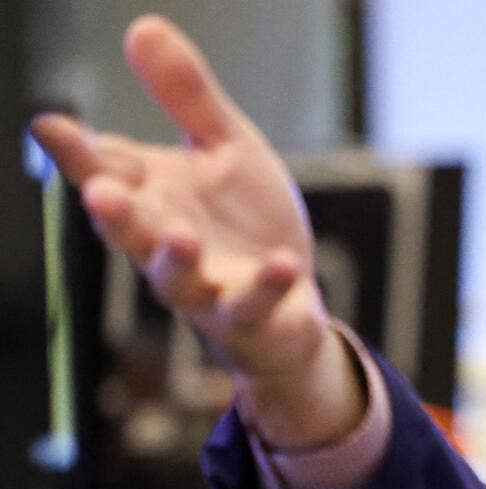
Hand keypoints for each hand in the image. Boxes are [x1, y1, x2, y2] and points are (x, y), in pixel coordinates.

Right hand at [30, 15, 358, 449]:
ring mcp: (204, 287)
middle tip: (100, 192)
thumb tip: (142, 25)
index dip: (78, 152)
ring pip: (176, 279)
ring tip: (181, 237)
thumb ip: (187, 97)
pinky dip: (267, 287)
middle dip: (114, 214)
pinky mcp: (247, 318)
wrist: (288, 302)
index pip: (106, 169)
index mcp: (152, 196)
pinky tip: (284, 262)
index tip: (52, 128)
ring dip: (174, 259)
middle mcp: (165, 243)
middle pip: (129, 230)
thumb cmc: (245, 222)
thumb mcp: (226, 148)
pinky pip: (252, 306)